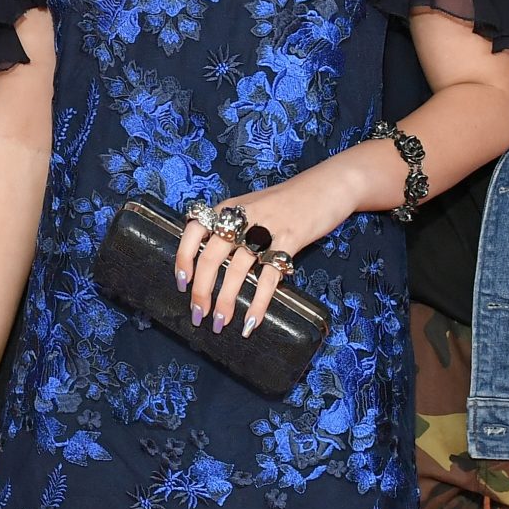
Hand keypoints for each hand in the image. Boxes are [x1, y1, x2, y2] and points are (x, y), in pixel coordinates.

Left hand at [173, 175, 353, 338]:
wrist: (327, 186)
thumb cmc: (287, 201)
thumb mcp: (252, 206)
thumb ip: (232, 227)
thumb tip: (209, 262)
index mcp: (229, 207)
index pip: (194, 230)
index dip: (183, 258)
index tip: (182, 283)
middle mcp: (242, 217)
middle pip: (211, 257)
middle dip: (201, 291)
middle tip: (198, 315)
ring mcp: (266, 228)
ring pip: (237, 270)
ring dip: (226, 301)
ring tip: (221, 323)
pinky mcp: (290, 240)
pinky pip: (268, 277)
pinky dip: (258, 302)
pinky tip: (252, 321)